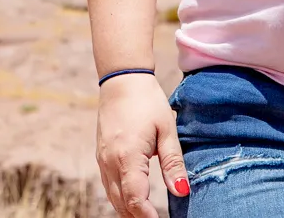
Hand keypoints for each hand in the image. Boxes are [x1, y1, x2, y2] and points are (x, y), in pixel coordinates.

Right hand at [95, 73, 188, 216]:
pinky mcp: (101, 155)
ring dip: (128, 210)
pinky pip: (108, 185)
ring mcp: (102, 159)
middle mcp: (110, 161)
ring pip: (112, 197)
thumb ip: (173, 163)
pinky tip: (133, 200)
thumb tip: (182, 191)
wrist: (122, 80)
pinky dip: (120, 198)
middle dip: (138, 216)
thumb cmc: (147, 102)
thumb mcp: (166, 130)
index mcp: (128, 157)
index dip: (148, 216)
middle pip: (122, 203)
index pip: (136, 199)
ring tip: (147, 215)